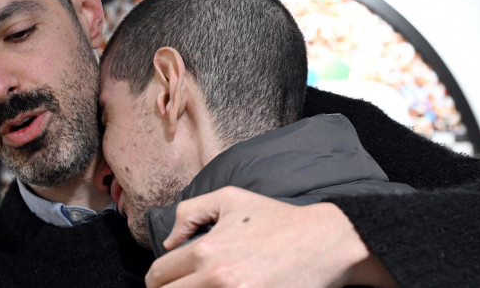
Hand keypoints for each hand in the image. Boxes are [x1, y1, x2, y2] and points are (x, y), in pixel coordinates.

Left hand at [145, 186, 396, 287]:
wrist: (324, 243)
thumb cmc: (277, 220)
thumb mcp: (230, 199)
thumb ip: (190, 212)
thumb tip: (170, 240)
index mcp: (206, 251)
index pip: (159, 275)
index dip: (155, 279)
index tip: (161, 281)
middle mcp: (217, 279)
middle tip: (177, 287)